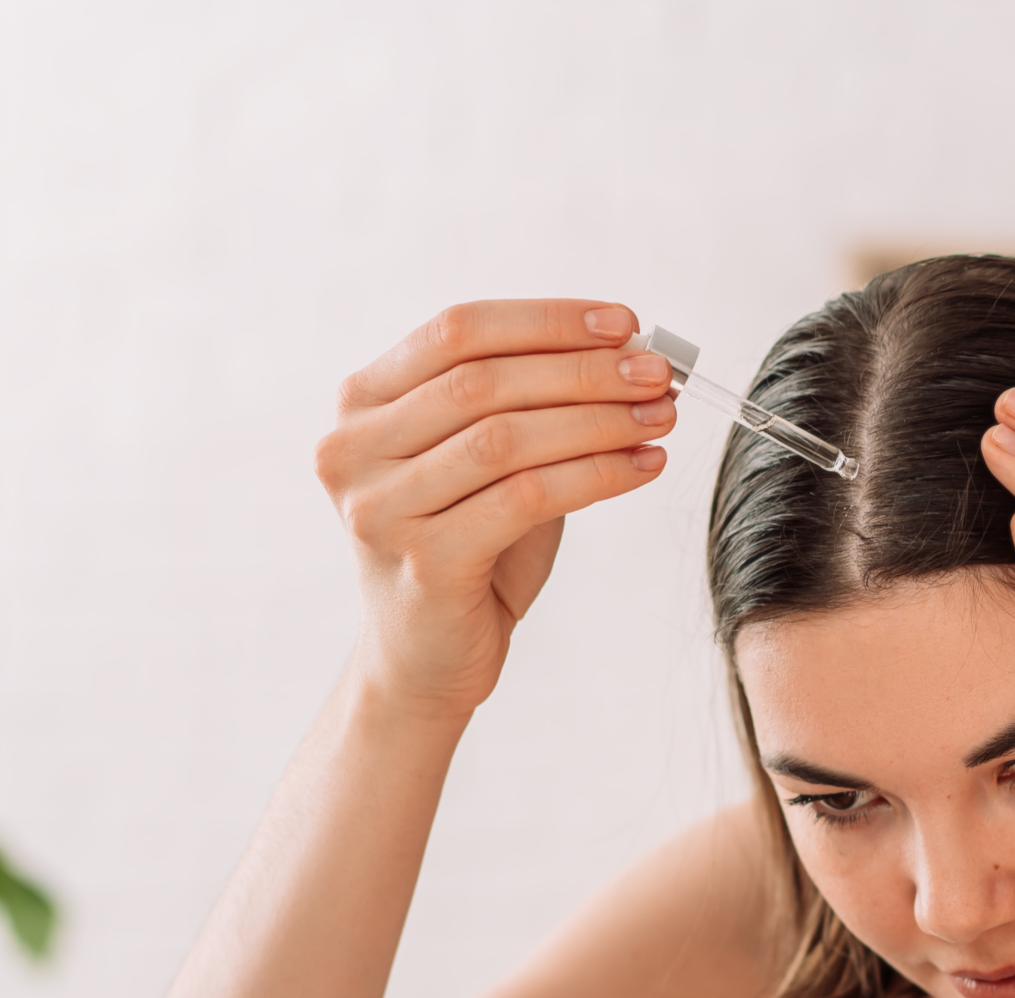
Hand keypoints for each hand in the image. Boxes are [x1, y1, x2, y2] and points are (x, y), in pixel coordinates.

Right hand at [315, 300, 676, 721]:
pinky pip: (526, 498)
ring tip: (661, 416)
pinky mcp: (423, 563)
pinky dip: (596, 475)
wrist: (426, 659)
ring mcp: (380, 509)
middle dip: (583, 370)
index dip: (546, 320)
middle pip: (483, 381)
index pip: (457, 330)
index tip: (623, 324)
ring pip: (506, 438)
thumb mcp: (483, 459)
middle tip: (657, 373)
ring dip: (598, 420)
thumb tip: (626, 356)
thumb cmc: (465, 549)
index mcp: (362, 403)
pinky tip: (642, 467)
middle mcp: (353, 450)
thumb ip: (526, 404)